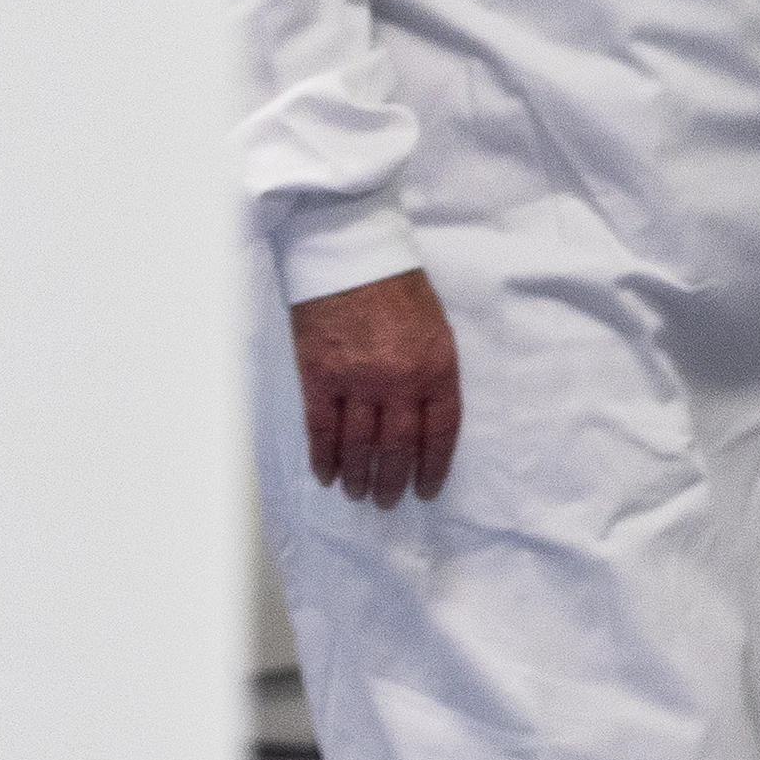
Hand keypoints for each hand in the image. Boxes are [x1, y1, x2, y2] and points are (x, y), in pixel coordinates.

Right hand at [292, 270, 461, 511]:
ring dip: (359, 475)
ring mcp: (356, 381)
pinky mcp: (318, 376)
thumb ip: (434, 376)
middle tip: (389, 502)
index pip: (440, 432)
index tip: (427, 489)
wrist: (352, 257)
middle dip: (394, 480)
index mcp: (437, 368)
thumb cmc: (401, 292)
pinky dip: (323, 457)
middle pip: (397, 446)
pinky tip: (327, 475)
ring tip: (359, 494)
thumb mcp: (438, 332)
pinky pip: (321, 429)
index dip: (433, 466)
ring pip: (358, 444)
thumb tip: (426, 421)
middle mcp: (399, 381)